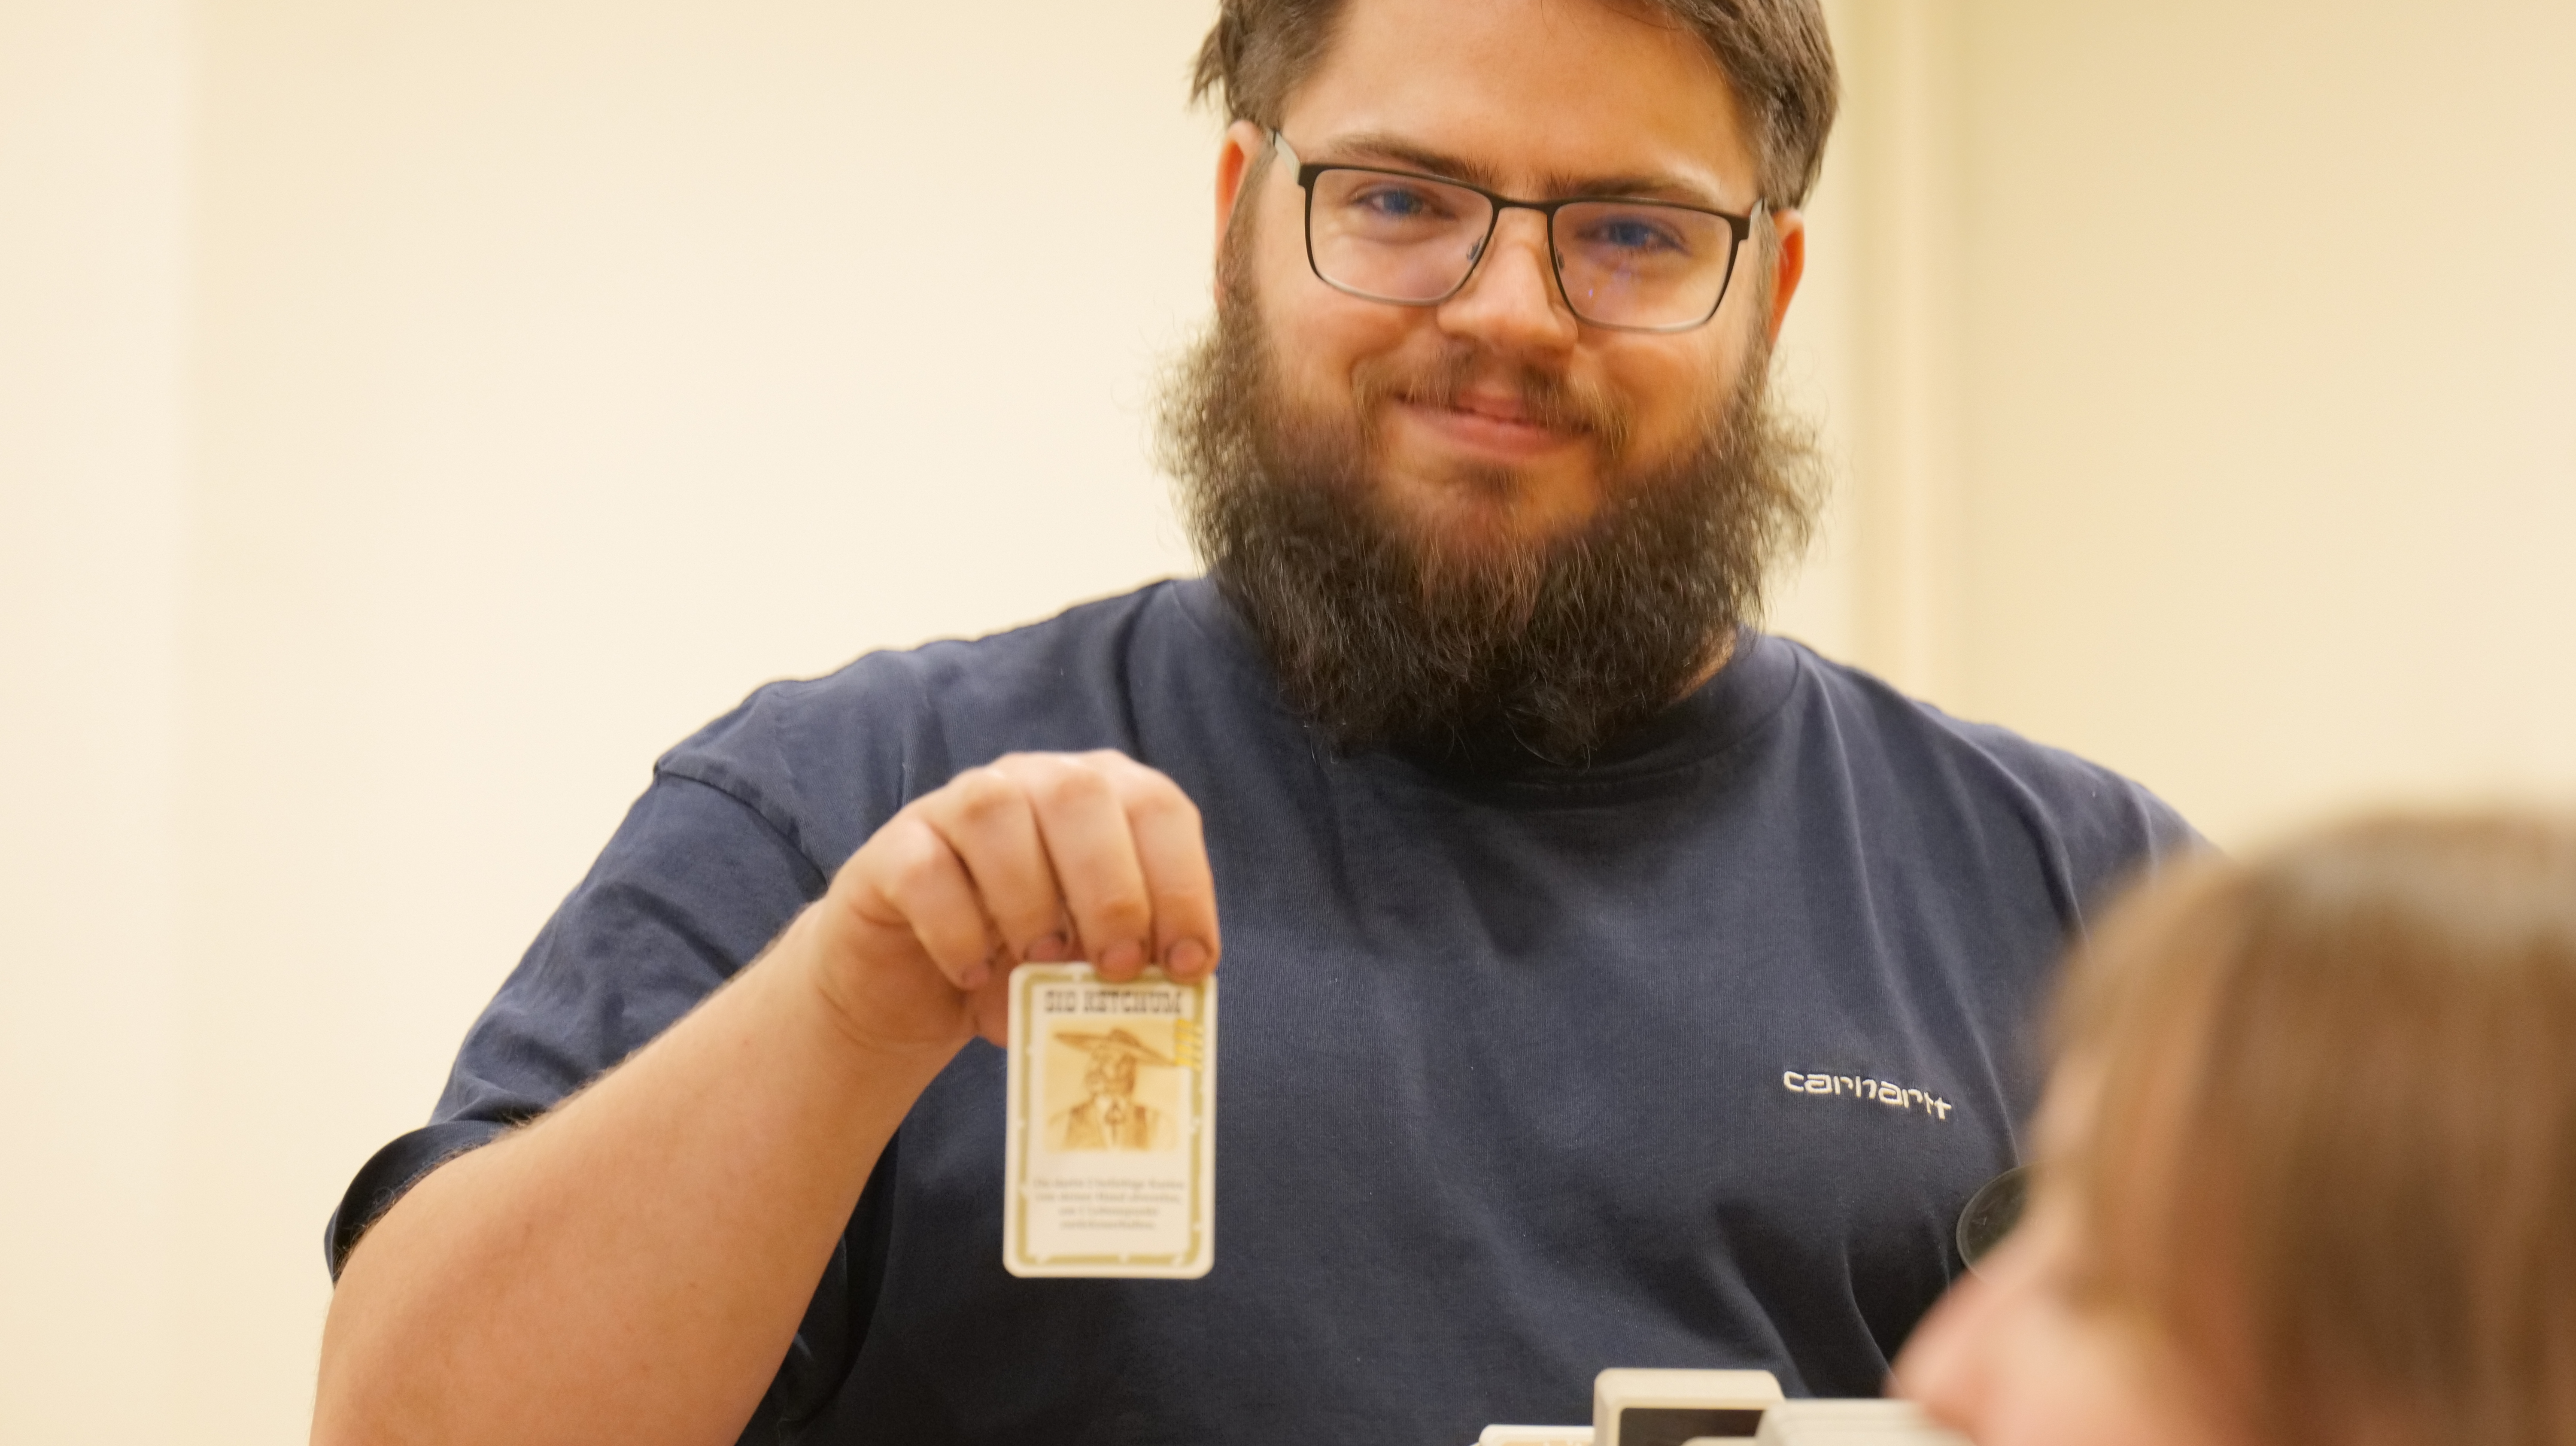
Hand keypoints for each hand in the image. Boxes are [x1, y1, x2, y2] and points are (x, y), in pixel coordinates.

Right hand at [797, 751, 1219, 1053]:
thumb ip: (1126, 961)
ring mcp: (954, 806)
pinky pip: (926, 870)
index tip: (1189, 963)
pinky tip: (973, 975)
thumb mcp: (1086, 966)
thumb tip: (1171, 986)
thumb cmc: (1018, 965)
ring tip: (1042, 964)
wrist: (914, 987)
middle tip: (1119, 967)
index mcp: (1098, 797)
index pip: (1157, 807)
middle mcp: (1029, 782)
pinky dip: (957, 929)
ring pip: (995, 814)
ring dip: (1032, 899)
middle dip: (1113, 889)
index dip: (1182, 882)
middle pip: (1078, 795)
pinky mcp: (891, 850)